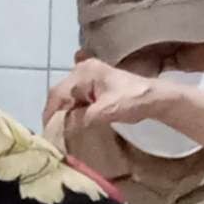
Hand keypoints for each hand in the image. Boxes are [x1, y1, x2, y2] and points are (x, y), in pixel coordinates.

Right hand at [44, 59, 172, 135]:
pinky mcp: (95, 85)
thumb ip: (82, 118)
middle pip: (60, 94)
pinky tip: (74, 122)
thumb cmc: (133, 101)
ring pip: (67, 97)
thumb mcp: (106, 112)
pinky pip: (76, 98)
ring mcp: (89, 76)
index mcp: (84, 72)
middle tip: (54, 134)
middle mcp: (83, 70)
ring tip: (62, 130)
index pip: (57, 94)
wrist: (156, 98)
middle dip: (56, 114)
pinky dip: (73, 110)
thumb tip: (64, 127)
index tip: (48, 133)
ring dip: (64, 113)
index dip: (50, 115)